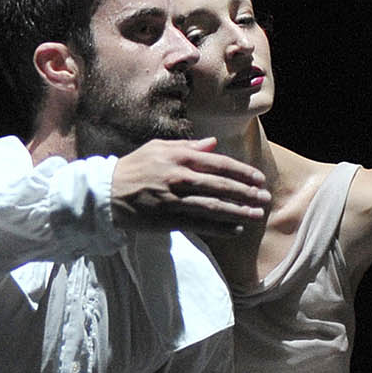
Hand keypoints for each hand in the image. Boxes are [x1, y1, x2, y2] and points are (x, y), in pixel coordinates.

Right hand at [111, 137, 270, 236]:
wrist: (106, 192)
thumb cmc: (134, 167)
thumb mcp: (158, 148)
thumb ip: (188, 146)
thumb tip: (213, 143)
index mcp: (180, 157)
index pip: (220, 164)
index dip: (243, 172)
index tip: (259, 179)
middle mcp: (180, 177)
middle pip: (222, 186)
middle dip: (247, 193)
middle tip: (265, 199)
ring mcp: (175, 200)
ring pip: (214, 207)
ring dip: (239, 212)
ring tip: (256, 216)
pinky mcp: (169, 219)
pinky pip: (200, 224)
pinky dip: (219, 227)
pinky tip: (235, 229)